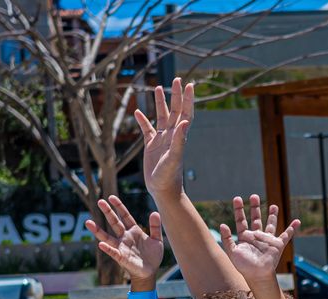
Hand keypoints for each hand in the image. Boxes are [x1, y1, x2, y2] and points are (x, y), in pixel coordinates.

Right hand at [85, 196, 164, 281]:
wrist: (150, 272)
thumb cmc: (152, 256)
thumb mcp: (157, 240)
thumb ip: (155, 227)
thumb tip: (155, 212)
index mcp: (133, 231)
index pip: (125, 216)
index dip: (119, 207)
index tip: (111, 197)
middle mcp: (125, 237)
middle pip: (114, 223)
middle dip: (108, 212)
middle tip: (100, 201)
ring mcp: (122, 247)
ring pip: (107, 237)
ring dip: (98, 231)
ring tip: (88, 223)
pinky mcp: (122, 258)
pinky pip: (113, 252)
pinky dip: (107, 249)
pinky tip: (101, 244)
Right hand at [137, 78, 192, 200]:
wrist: (163, 190)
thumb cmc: (170, 177)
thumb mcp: (174, 158)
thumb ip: (179, 141)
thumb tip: (183, 123)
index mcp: (179, 136)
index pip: (185, 113)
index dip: (187, 99)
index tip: (189, 84)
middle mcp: (171, 135)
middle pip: (175, 110)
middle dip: (176, 95)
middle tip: (178, 79)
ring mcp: (161, 140)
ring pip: (161, 116)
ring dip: (160, 103)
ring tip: (158, 87)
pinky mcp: (151, 146)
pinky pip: (147, 129)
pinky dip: (143, 120)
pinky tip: (138, 112)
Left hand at [219, 195, 300, 284]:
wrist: (257, 275)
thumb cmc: (244, 266)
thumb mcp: (232, 252)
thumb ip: (227, 239)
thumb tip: (222, 225)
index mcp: (245, 237)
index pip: (241, 220)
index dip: (239, 210)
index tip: (237, 198)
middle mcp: (256, 236)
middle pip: (256, 218)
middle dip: (255, 207)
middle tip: (254, 196)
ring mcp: (267, 240)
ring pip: (270, 224)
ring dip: (272, 215)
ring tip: (274, 205)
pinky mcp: (277, 245)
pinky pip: (286, 235)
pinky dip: (292, 229)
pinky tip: (297, 221)